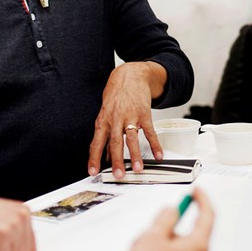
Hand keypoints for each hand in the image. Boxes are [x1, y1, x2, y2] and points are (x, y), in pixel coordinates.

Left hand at [88, 62, 168, 178]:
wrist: (130, 75)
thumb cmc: (116, 95)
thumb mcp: (106, 113)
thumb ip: (106, 133)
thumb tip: (107, 155)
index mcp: (103, 120)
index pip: (96, 143)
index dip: (94, 158)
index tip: (92, 171)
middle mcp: (115, 119)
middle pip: (114, 143)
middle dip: (117, 160)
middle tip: (118, 175)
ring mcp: (130, 116)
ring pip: (132, 139)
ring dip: (135, 155)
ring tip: (138, 169)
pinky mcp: (144, 114)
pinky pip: (150, 131)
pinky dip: (155, 144)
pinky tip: (159, 154)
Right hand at [120, 188, 214, 250]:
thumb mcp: (151, 237)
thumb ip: (165, 219)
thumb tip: (173, 211)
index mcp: (198, 247)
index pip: (208, 216)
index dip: (201, 200)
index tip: (196, 190)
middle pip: (190, 235)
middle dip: (170, 229)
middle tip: (151, 232)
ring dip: (163, 247)